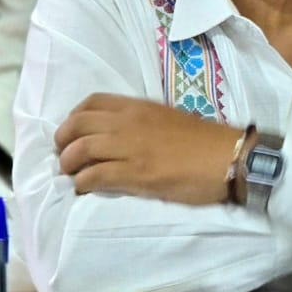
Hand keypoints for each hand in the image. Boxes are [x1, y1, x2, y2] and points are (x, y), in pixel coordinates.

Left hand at [55, 93, 239, 204]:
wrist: (228, 158)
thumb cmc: (204, 142)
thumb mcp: (168, 120)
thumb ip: (141, 124)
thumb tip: (120, 138)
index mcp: (139, 107)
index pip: (92, 102)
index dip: (74, 117)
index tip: (73, 132)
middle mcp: (129, 122)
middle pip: (78, 124)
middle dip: (63, 142)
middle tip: (65, 157)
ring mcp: (130, 147)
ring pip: (80, 150)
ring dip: (69, 165)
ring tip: (73, 175)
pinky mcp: (135, 173)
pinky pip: (94, 175)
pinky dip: (83, 183)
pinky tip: (85, 189)